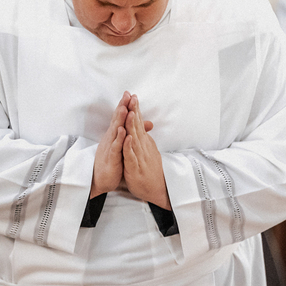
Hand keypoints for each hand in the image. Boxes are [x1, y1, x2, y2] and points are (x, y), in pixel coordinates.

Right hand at [90, 93, 129, 197]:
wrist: (101, 180)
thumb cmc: (112, 162)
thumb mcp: (123, 146)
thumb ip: (133, 133)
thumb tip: (145, 123)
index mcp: (114, 135)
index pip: (120, 118)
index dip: (124, 105)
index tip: (130, 94)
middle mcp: (111, 138)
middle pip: (117, 120)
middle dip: (122, 107)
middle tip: (127, 94)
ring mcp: (110, 147)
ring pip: (115, 131)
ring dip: (120, 119)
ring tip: (125, 108)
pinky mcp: (111, 158)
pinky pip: (116, 147)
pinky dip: (119, 139)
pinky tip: (124, 132)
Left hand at [122, 94, 170, 209]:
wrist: (157, 190)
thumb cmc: (150, 171)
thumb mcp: (148, 151)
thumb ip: (145, 138)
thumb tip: (144, 126)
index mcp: (144, 143)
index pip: (138, 123)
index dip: (135, 109)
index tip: (132, 96)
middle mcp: (143, 147)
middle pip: (137, 127)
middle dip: (134, 111)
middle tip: (131, 96)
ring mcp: (140, 157)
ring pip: (135, 139)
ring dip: (132, 125)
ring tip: (130, 112)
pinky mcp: (135, 168)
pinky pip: (131, 156)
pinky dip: (129, 147)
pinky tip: (128, 138)